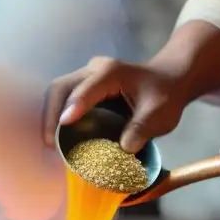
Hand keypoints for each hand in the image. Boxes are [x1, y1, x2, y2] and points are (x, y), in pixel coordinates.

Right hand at [43, 56, 189, 152]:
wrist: (169, 80)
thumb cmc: (165, 95)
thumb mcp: (160, 114)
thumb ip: (142, 129)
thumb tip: (123, 149)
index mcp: (112, 73)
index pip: (86, 89)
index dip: (74, 107)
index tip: (64, 125)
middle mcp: (94, 70)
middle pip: (62, 87)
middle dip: (51, 114)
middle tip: (50, 142)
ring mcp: (86, 77)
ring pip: (58, 92)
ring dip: (51, 116)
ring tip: (51, 142)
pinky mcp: (84, 87)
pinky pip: (63, 99)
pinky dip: (56, 116)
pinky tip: (58, 137)